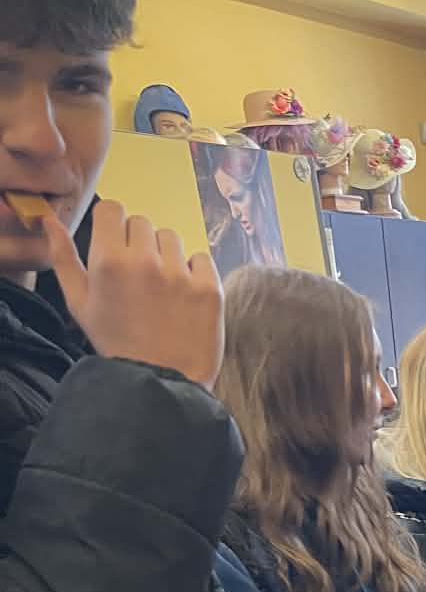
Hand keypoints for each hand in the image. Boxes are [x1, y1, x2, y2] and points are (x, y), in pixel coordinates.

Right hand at [42, 198, 222, 388]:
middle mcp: (145, 261)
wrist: (161, 382)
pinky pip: (201, 259)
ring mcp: (180, 274)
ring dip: (166, 256)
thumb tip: (50, 221)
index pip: (112, 209)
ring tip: (162, 289)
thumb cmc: (116, 343)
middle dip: (139, 243)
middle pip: (142, 222)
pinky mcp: (209, 288)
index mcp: (108, 261)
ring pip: (172, 238)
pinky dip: (194, 273)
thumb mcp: (80, 304)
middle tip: (139, 277)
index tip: (117, 245)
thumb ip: (64, 258)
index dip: (114, 225)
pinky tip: (184, 298)